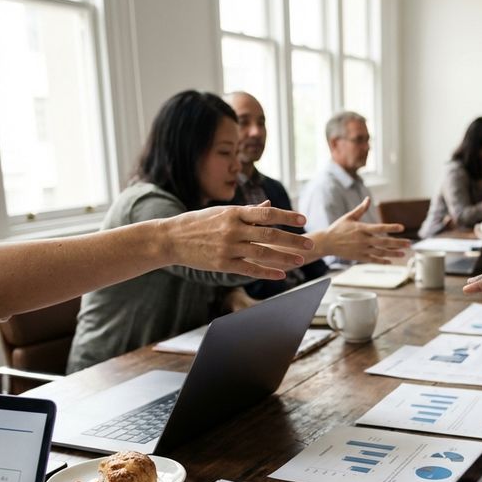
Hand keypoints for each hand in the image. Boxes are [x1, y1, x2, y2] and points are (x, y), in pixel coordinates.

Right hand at [164, 203, 313, 279]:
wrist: (171, 239)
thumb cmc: (198, 223)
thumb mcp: (222, 212)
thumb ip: (248, 212)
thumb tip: (269, 206)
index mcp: (234, 213)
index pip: (267, 213)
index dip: (286, 216)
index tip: (303, 220)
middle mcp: (233, 229)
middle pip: (270, 235)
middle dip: (293, 240)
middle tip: (310, 243)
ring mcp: (228, 247)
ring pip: (263, 253)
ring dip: (284, 258)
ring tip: (300, 260)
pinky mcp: (223, 264)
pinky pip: (250, 269)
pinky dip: (267, 272)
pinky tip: (281, 275)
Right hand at [318, 197, 409, 263]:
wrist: (327, 242)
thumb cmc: (338, 228)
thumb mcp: (349, 217)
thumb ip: (361, 209)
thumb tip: (368, 199)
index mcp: (362, 228)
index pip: (380, 228)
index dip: (391, 228)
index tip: (402, 228)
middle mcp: (363, 240)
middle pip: (384, 242)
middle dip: (398, 243)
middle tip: (409, 243)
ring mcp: (362, 250)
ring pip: (381, 253)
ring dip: (393, 254)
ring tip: (404, 254)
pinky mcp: (359, 257)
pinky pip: (373, 260)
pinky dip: (382, 261)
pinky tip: (391, 261)